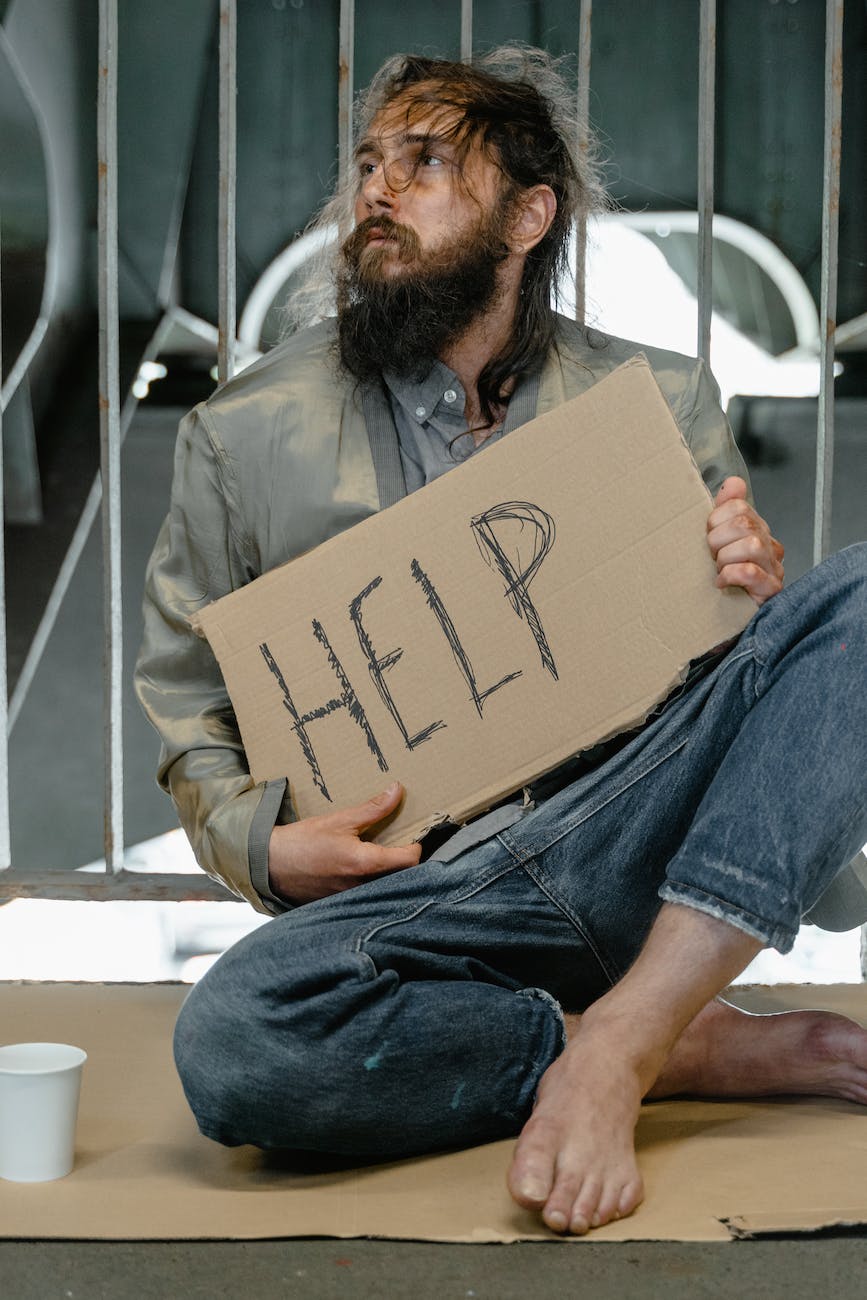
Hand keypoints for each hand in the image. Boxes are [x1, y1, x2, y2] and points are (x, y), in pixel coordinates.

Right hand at [267, 780, 421, 904]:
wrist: (271, 864)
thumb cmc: (304, 841)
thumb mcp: (340, 819)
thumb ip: (373, 808)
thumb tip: (397, 791)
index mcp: (366, 863)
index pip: (410, 860)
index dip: (417, 846)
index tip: (413, 835)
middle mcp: (364, 885)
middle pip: (403, 876)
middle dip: (406, 860)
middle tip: (402, 842)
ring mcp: (354, 898)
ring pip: (387, 886)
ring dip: (391, 872)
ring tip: (384, 853)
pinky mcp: (343, 903)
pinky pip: (369, 893)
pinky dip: (373, 882)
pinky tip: (364, 868)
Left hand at [707, 477, 783, 605]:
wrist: (729, 620)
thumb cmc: (724, 580)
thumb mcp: (719, 542)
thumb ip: (726, 510)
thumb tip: (734, 482)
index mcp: (757, 529)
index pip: (739, 507)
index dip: (716, 520)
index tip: (707, 537)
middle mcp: (770, 546)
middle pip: (745, 523)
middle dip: (718, 540)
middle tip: (711, 557)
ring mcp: (774, 568)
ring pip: (752, 544)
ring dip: (726, 557)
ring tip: (719, 570)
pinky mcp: (772, 590)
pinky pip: (751, 572)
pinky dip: (731, 574)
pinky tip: (722, 582)